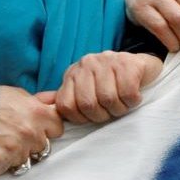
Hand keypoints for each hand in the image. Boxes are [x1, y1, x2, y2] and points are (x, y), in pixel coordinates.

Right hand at [0, 84, 62, 175]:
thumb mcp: (16, 94)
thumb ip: (37, 103)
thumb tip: (51, 104)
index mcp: (37, 113)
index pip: (57, 128)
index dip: (47, 128)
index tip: (38, 127)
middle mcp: (31, 133)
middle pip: (42, 146)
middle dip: (31, 142)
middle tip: (14, 134)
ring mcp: (18, 150)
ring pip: (25, 158)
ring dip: (16, 153)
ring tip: (0, 141)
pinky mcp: (2, 162)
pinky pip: (8, 166)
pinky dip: (1, 161)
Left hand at [41, 50, 164, 124]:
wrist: (141, 66)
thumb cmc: (111, 84)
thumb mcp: (84, 89)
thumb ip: (65, 97)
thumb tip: (38, 103)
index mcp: (73, 73)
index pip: (66, 106)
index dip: (81, 118)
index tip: (94, 116)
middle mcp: (87, 64)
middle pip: (88, 104)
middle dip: (103, 116)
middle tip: (112, 111)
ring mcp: (107, 60)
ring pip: (108, 99)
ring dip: (120, 109)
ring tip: (123, 103)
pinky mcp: (128, 63)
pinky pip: (128, 93)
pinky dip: (133, 101)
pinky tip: (133, 96)